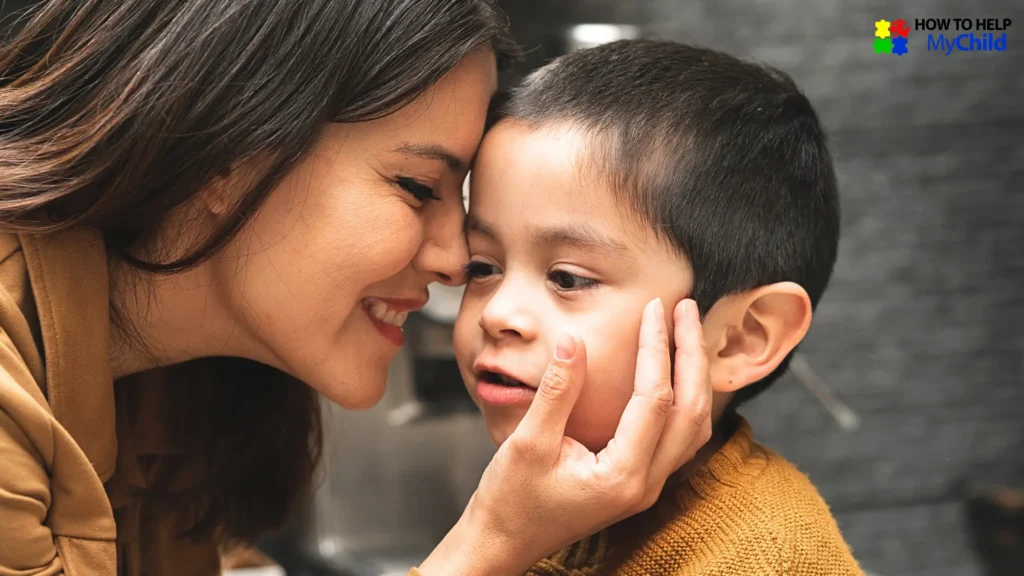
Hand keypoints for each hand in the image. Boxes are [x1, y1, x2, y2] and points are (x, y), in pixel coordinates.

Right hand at [417, 298, 711, 575]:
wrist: (502, 542)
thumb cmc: (510, 500)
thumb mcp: (527, 442)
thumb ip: (556, 391)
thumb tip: (574, 340)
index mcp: (622, 476)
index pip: (655, 399)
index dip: (657, 347)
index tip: (654, 308)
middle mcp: (645, 485)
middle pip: (691, 410)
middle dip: (691, 355)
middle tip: (685, 308)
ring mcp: (646, 487)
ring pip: (692, 426)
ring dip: (694, 377)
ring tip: (686, 333)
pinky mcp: (638, 482)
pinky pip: (678, 437)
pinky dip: (684, 399)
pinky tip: (674, 372)